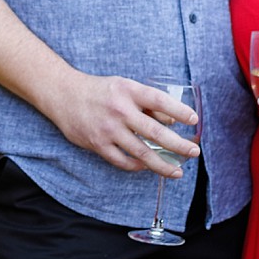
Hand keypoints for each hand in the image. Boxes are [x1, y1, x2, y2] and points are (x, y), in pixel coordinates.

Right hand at [44, 72, 200, 173]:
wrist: (64, 95)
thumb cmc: (100, 91)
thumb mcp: (125, 87)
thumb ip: (147, 103)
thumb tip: (173, 121)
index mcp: (128, 90)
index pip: (159, 100)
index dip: (178, 110)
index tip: (194, 120)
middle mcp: (120, 110)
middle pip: (154, 131)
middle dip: (178, 144)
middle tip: (194, 152)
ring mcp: (108, 129)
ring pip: (141, 152)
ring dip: (162, 164)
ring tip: (178, 171)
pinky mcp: (98, 144)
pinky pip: (123, 161)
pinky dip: (138, 166)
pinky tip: (148, 167)